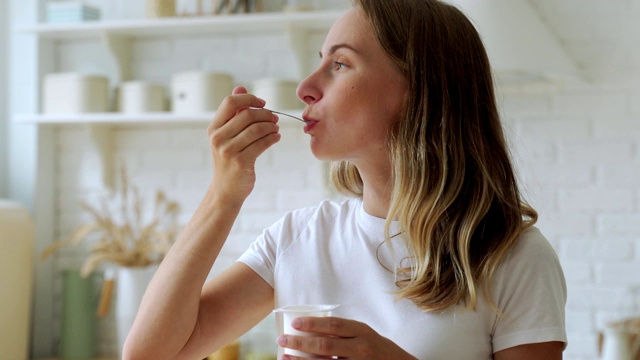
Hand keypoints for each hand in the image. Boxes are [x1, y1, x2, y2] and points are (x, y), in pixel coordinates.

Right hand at [207, 86, 279, 203]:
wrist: (226, 191)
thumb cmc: (229, 161)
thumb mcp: (226, 136)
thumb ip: (233, 113)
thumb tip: (240, 88)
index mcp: (213, 129)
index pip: (230, 102)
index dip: (249, 98)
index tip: (262, 103)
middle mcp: (218, 138)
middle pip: (247, 114)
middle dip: (265, 114)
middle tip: (275, 118)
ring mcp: (228, 150)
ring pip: (256, 129)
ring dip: (271, 126)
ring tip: (276, 128)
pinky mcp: (241, 162)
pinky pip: (262, 143)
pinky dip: (273, 138)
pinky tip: (276, 137)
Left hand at [277, 316, 416, 359]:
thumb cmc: (374, 347)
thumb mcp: (362, 333)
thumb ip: (342, 331)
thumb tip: (310, 328)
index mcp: (361, 331)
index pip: (333, 325)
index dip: (312, 323)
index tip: (294, 323)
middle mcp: (360, 348)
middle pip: (325, 345)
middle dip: (300, 342)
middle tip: (281, 339)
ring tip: (284, 357)